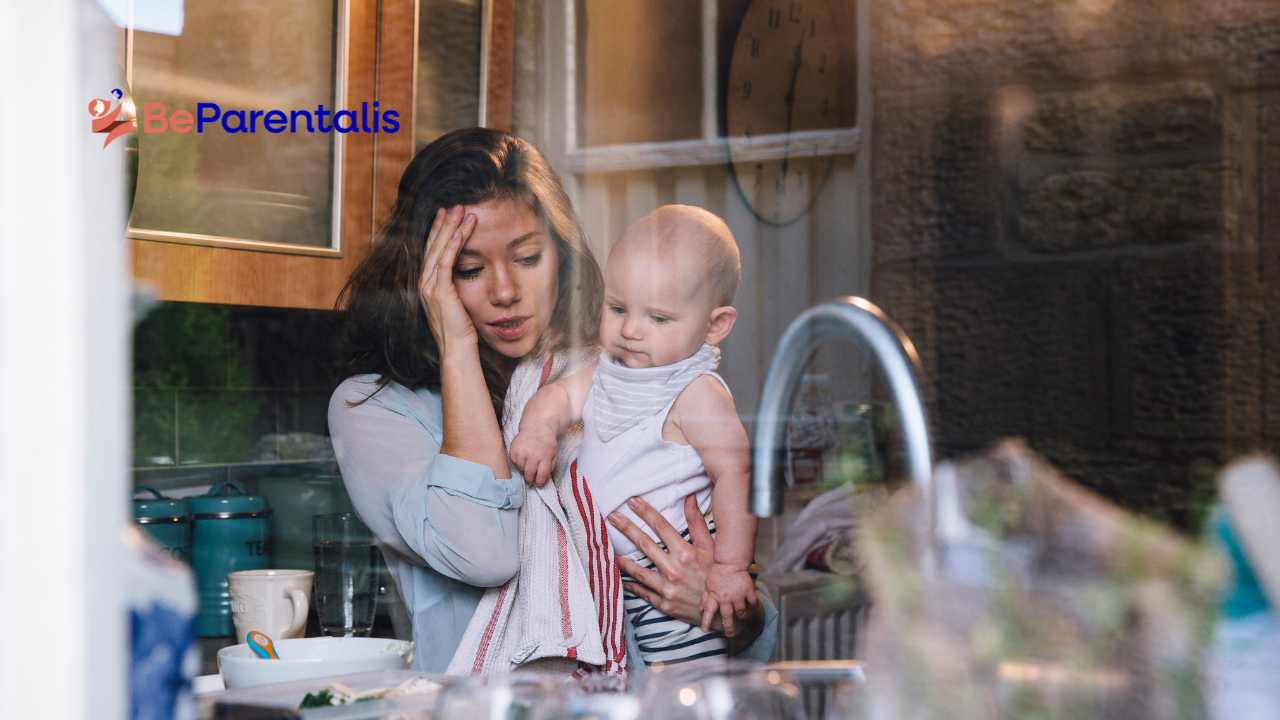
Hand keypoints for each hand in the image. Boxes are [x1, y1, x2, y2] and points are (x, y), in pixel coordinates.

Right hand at [419, 206, 478, 355]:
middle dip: (444, 224)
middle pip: (433, 245)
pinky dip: (453, 245)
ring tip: (461, 211)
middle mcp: (424, 283)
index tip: (447, 215)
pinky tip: (460, 231)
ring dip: (450, 228)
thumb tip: (466, 271)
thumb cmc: (460, 329)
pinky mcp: (440, 292)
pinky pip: (445, 262)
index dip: (439, 232)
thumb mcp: (457, 301)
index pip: (432, 251)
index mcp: (427, 284)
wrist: (457, 349)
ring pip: (439, 249)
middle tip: (454, 205)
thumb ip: (456, 285)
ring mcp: (429, 287)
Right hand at [508, 425, 558, 485]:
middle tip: (530, 482)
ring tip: (528, 464)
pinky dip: (518, 462)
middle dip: (530, 480)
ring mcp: (522, 451)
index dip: (539, 482)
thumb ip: (550, 466)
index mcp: (545, 456)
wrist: (536, 426)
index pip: (541, 475)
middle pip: (529, 474)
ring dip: (524, 469)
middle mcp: (533, 454)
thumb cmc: (547, 442)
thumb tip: (542, 478)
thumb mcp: (554, 453)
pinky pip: (514, 462)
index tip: (538, 484)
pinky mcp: (514, 448)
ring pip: (520, 468)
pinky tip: (523, 457)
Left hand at [611, 495, 763, 642]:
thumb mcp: (712, 549)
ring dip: (622, 559)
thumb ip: (697, 523)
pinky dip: (632, 585)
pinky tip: (623, 579)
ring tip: (608, 550)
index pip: (661, 526)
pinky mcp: (664, 604)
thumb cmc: (718, 577)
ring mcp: (667, 589)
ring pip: (637, 571)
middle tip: (612, 517)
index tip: (632, 501)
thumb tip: (690, 499)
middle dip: (626, 528)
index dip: (645, 512)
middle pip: (644, 544)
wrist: (723, 612)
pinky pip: (643, 592)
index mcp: (686, 554)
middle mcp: (674, 570)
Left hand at [700, 564, 757, 635]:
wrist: (730, 561)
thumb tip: (700, 609)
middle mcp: (726, 598)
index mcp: (715, 596)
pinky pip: (752, 602)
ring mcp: (738, 595)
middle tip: (730, 634)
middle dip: (728, 627)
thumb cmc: (718, 572)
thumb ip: (705, 597)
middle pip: (727, 616)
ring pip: (741, 611)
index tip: (704, 630)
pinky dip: (753, 606)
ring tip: (743, 621)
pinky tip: (753, 608)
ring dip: (742, 617)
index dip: (706, 621)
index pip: (709, 611)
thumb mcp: (708, 584)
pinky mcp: (748, 590)